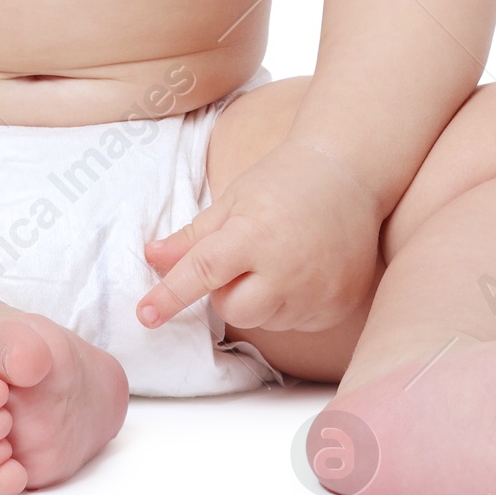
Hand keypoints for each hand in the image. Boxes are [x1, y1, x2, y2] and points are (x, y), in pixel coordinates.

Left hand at [136, 140, 383, 333]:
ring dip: (260, 297)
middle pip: (232, 310)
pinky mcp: (338, 306)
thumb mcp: (233, 199)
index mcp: (253, 234)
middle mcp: (286, 269)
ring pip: (265, 319)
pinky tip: (304, 269)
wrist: (350, 173)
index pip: (201, 272)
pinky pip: (297, 322)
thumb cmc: (285, 180)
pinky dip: (291, 303)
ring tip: (281, 255)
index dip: (169, 295)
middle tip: (245, 255)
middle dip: (226, 291)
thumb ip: (193, 237)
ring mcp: (316, 291)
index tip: (145, 315)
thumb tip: (151, 257)